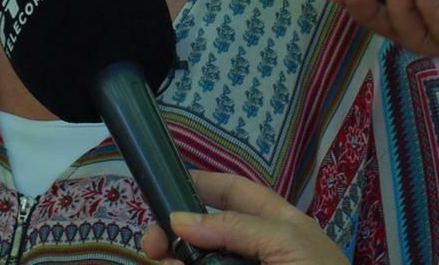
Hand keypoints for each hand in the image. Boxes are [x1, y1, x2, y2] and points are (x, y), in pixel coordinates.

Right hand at [140, 171, 344, 264]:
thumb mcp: (287, 241)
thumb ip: (237, 226)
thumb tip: (179, 219)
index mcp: (278, 224)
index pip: (236, 193)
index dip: (204, 184)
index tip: (165, 183)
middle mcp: (257, 251)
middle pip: (206, 234)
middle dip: (175, 233)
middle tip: (151, 246)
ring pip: (198, 262)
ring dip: (173, 261)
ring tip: (162, 264)